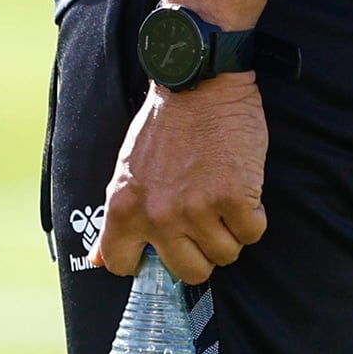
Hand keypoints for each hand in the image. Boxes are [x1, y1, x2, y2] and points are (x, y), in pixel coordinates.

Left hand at [91, 72, 268, 282]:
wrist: (199, 82)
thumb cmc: (165, 122)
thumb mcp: (126, 169)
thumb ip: (118, 217)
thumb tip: (99, 259)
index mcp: (124, 208)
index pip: (121, 264)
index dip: (145, 263)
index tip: (161, 250)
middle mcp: (158, 216)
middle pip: (189, 271)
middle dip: (202, 251)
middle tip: (205, 221)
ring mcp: (198, 210)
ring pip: (225, 254)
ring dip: (230, 231)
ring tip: (224, 197)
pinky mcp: (235, 198)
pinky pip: (252, 232)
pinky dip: (253, 215)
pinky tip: (243, 189)